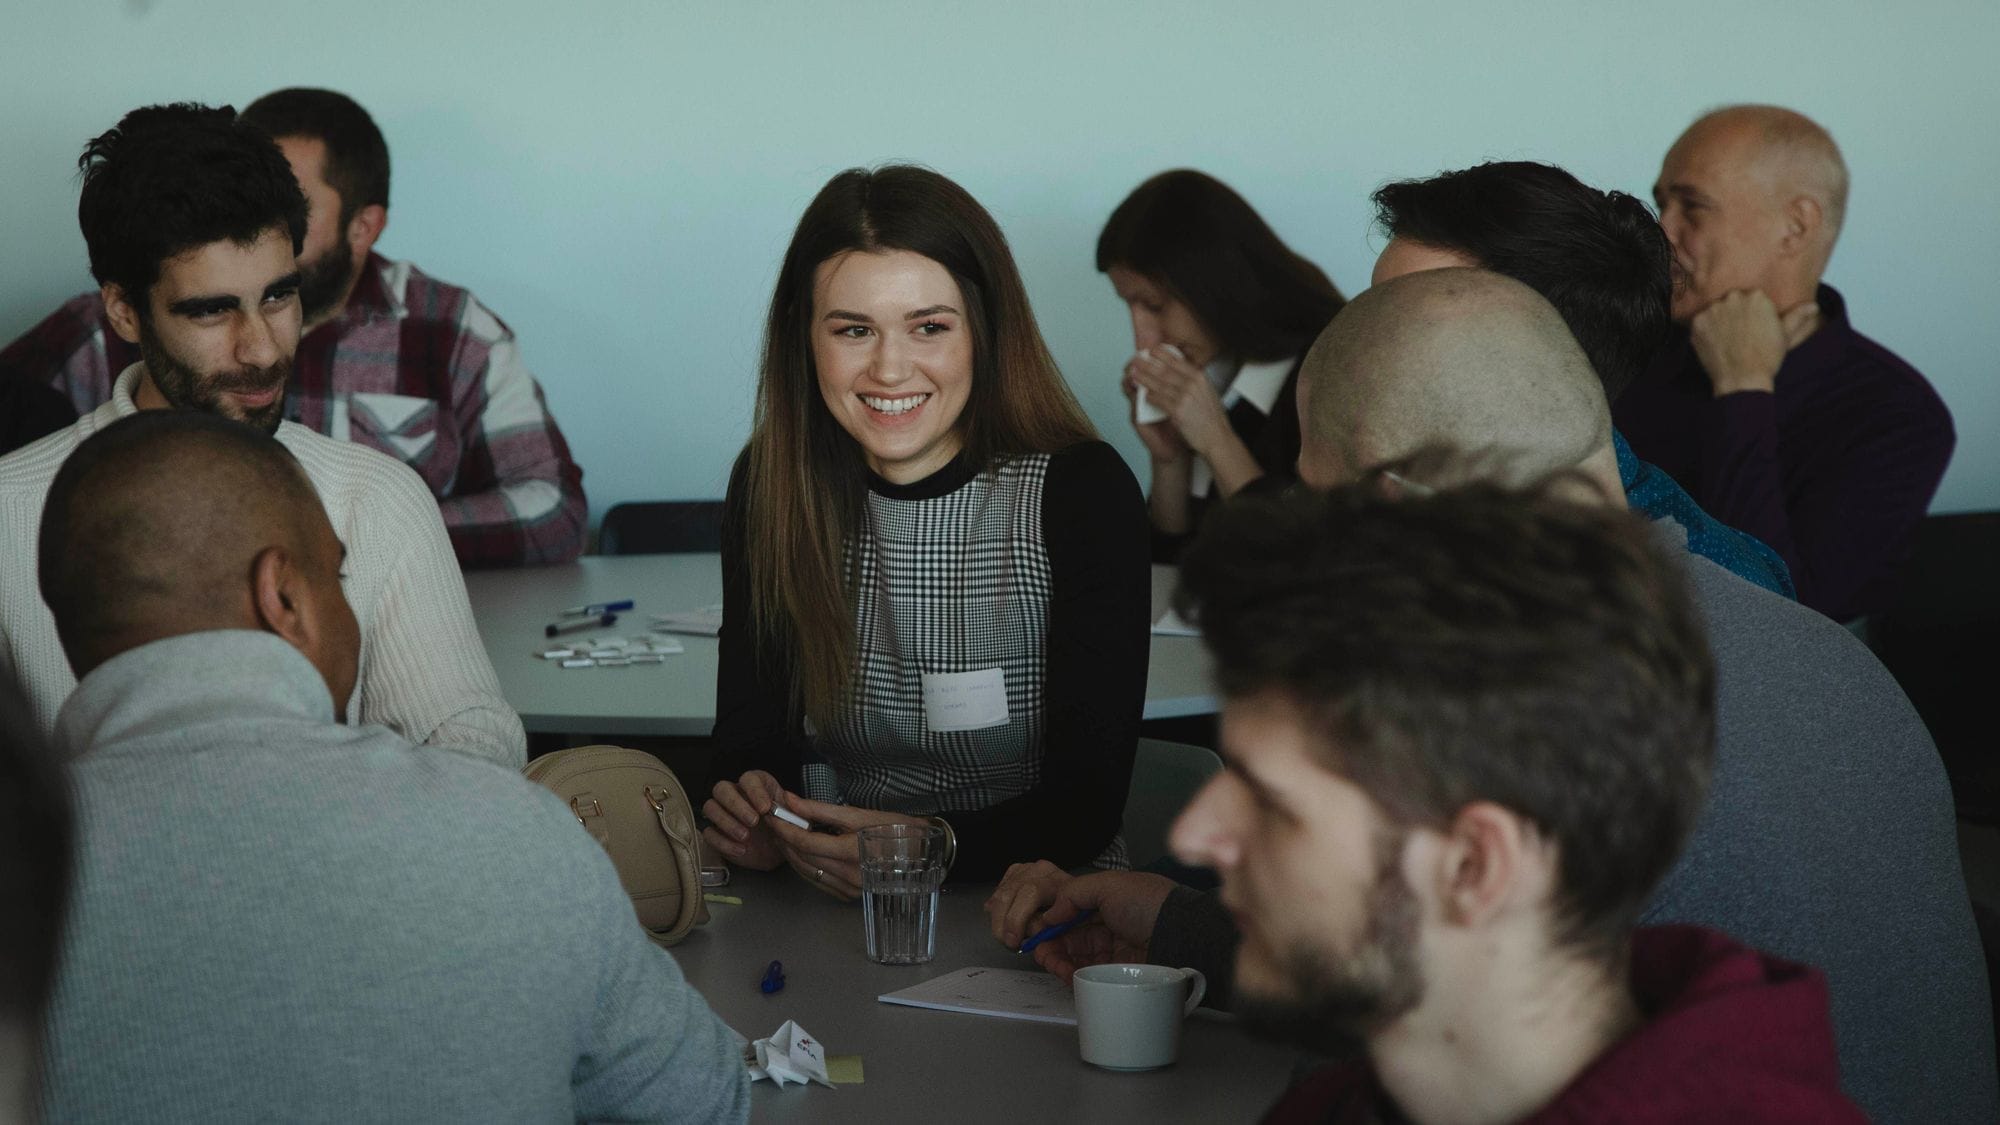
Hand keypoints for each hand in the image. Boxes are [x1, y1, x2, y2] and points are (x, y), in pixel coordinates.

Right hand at [701, 770, 786, 870]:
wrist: (777, 851)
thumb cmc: (783, 828)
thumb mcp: (792, 817)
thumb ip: (791, 808)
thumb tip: (786, 800)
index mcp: (755, 785)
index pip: (748, 778)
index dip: (755, 791)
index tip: (765, 808)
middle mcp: (735, 794)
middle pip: (722, 788)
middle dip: (736, 805)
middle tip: (753, 821)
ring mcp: (722, 813)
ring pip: (710, 807)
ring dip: (726, 822)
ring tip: (745, 836)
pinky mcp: (716, 832)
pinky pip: (708, 833)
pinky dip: (723, 842)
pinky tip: (741, 849)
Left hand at [765, 795, 925, 901]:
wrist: (922, 853)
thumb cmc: (894, 828)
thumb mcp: (859, 814)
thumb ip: (821, 809)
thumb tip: (791, 801)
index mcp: (852, 851)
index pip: (806, 842)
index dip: (784, 828)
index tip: (772, 815)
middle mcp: (850, 875)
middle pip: (802, 857)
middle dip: (783, 839)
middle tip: (772, 821)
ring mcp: (850, 889)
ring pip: (806, 872)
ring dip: (790, 853)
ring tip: (782, 835)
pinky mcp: (850, 896)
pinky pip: (818, 881)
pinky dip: (804, 866)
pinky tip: (799, 852)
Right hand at [989, 868, 1177, 982]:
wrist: (1180, 936)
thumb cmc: (1149, 904)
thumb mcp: (1109, 885)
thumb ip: (1073, 893)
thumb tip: (1050, 913)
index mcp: (1105, 899)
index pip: (1069, 911)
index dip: (1051, 921)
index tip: (1037, 930)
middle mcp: (1107, 923)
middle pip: (1068, 936)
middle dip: (1050, 944)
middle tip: (1041, 952)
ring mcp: (1111, 948)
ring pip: (1074, 956)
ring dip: (1058, 961)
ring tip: (1055, 965)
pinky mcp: (1116, 971)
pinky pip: (1087, 974)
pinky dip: (1072, 975)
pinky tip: (1066, 973)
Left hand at [1126, 348, 1232, 457]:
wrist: (1217, 437)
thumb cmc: (1211, 417)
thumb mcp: (1207, 391)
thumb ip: (1193, 381)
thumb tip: (1177, 371)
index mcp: (1199, 377)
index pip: (1177, 360)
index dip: (1161, 354)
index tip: (1151, 350)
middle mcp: (1192, 384)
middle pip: (1164, 370)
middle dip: (1147, 364)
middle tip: (1136, 360)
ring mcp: (1185, 397)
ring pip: (1158, 384)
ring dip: (1144, 379)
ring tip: (1134, 375)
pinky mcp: (1178, 411)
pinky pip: (1158, 400)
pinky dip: (1149, 397)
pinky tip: (1143, 395)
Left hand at [1691, 290, 1820, 395]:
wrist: (1742, 379)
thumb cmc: (1766, 357)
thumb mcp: (1785, 335)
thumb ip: (1797, 316)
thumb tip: (1813, 306)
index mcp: (1757, 296)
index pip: (1750, 298)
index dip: (1750, 315)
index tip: (1751, 329)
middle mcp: (1734, 298)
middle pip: (1731, 302)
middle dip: (1733, 315)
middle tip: (1738, 337)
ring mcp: (1714, 309)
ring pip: (1714, 311)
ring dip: (1718, 322)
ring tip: (1726, 342)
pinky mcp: (1698, 322)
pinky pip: (1699, 322)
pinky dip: (1704, 332)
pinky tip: (1714, 345)